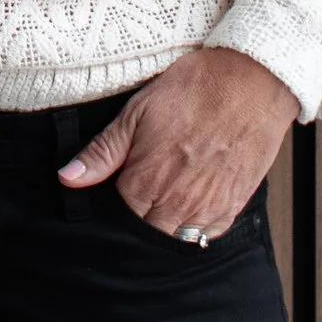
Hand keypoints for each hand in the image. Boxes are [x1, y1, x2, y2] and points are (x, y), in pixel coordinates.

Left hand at [56, 44, 300, 239]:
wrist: (253, 80)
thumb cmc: (196, 88)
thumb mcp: (138, 110)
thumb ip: (103, 151)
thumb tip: (68, 178)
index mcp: (147, 181)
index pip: (117, 218)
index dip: (111, 209)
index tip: (113, 194)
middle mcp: (177, 204)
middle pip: (145, 234)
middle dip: (137, 221)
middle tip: (140, 195)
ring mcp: (208, 208)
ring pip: (176, 241)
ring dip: (165, 228)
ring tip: (162, 202)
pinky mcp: (234, 205)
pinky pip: (207, 236)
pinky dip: (195, 228)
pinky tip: (189, 206)